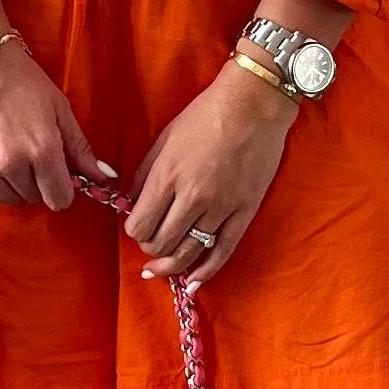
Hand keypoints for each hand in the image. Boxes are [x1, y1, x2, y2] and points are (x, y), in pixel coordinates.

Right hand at [0, 0, 111, 210]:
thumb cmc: (21, 80)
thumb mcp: (59, 109)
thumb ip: (80, 149)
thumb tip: (105, 178)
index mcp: (42, 149)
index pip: (59, 200)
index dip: (62, 188)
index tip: (56, 173)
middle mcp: (12, 163)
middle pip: (34, 198)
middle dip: (37, 182)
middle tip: (30, 154)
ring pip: (8, 199)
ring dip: (13, 185)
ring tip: (8, 154)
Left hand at [124, 63, 295, 288]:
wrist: (253, 105)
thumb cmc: (205, 116)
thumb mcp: (164, 139)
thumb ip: (146, 175)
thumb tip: (135, 205)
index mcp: (167, 176)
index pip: (139, 226)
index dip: (135, 230)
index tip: (139, 225)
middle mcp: (192, 196)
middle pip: (161, 244)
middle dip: (151, 248)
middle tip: (152, 241)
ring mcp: (221, 207)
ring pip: (188, 253)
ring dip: (171, 265)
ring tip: (163, 268)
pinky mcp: (244, 212)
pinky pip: (222, 251)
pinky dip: (205, 271)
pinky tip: (193, 283)